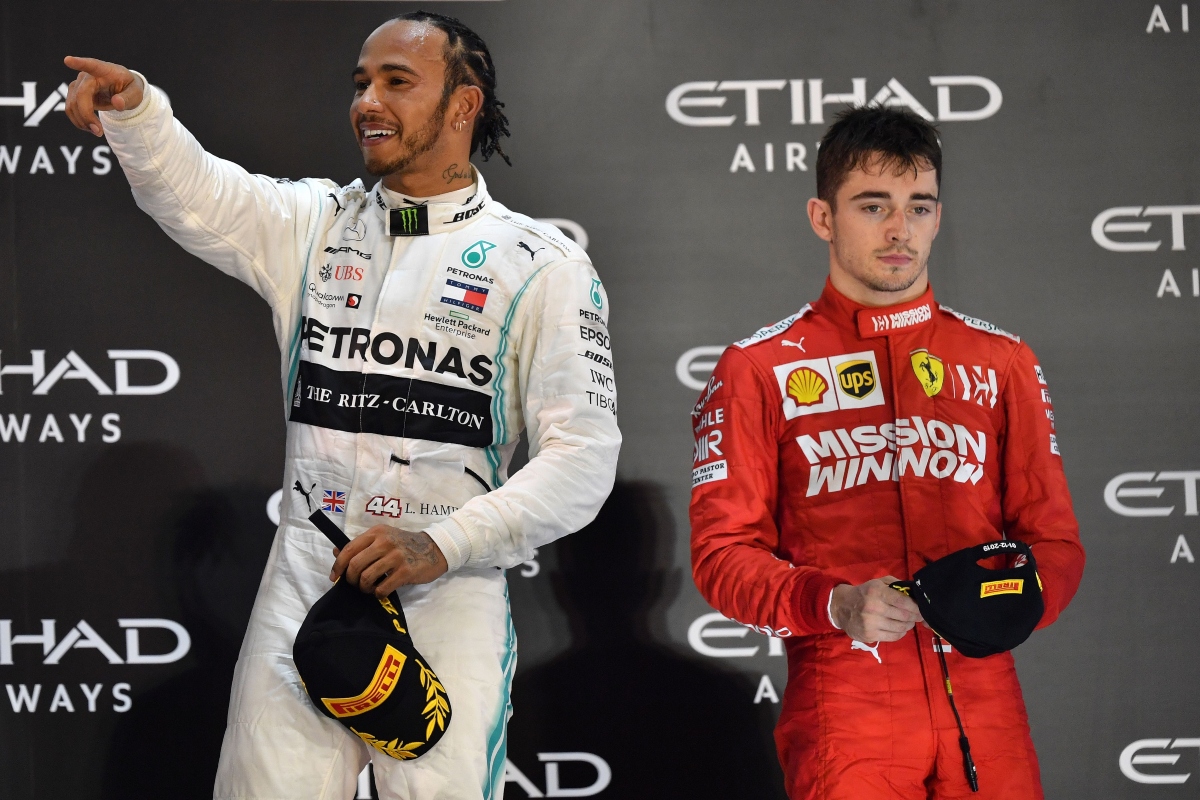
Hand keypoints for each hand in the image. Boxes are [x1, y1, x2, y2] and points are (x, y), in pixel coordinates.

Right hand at [62, 56, 143, 136]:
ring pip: (72, 104)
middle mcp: (87, 75)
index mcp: (105, 71)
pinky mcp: (74, 94)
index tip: (68, 60)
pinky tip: (90, 127)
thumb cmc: (129, 89)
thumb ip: (128, 98)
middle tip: (99, 132)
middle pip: (80, 95)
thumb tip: (117, 103)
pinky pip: (70, 109)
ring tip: (97, 131)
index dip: (79, 63)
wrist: (123, 90)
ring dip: (82, 121)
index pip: (92, 65)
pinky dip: (79, 121)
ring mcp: (78, 84)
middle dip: (86, 115)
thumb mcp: (136, 94)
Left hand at [330, 525, 447, 596]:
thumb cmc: (405, 545)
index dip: (338, 565)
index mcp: (376, 533)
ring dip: (364, 588)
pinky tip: (381, 591)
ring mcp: (395, 557)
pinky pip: (382, 588)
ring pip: (366, 578)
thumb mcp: (383, 538)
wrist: (434, 549)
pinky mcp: (405, 571)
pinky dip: (378, 594)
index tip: (335, 577)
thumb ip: (361, 545)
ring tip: (370, 588)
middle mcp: (384, 542)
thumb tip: (336, 552)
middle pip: (355, 565)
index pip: (349, 549)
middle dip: (351, 579)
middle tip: (356, 584)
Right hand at [831, 576, 922, 642]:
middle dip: (915, 617)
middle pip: (904, 616)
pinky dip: (900, 633)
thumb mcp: (877, 583)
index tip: (921, 608)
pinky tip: (900, 629)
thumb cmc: (864, 593)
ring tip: (908, 622)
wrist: (841, 607)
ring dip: (908, 625)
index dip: (915, 606)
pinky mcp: (869, 635)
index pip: (903, 601)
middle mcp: (874, 607)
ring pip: (900, 628)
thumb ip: (895, 585)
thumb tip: (914, 592)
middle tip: (918, 616)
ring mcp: (871, 623)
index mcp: (876, 592)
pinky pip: (893, 637)